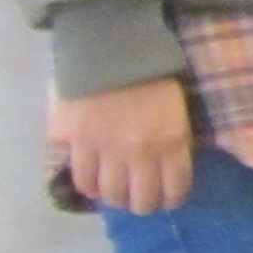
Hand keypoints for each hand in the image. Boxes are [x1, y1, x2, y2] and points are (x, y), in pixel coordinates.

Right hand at [52, 76, 193, 214]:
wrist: (109, 47)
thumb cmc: (150, 71)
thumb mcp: (176, 106)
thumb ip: (174, 138)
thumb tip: (169, 167)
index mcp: (171, 140)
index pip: (175, 189)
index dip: (171, 200)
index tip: (167, 199)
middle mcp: (140, 152)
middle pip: (142, 201)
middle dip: (143, 205)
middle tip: (140, 199)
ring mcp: (105, 150)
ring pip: (111, 195)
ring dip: (115, 199)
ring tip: (116, 193)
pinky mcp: (76, 143)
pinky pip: (82, 180)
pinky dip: (89, 186)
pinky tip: (94, 183)